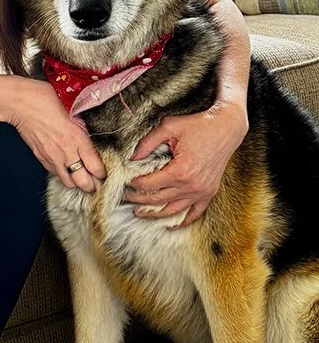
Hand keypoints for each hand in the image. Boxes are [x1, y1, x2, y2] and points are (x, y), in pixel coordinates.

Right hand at [7, 77, 105, 191]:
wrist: (18, 102)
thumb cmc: (43, 98)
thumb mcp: (69, 108)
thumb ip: (78, 125)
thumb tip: (84, 132)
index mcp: (76, 137)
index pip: (95, 166)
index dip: (102, 173)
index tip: (104, 172)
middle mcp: (66, 151)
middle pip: (83, 182)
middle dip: (91, 184)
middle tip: (95, 181)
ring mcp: (51, 157)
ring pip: (68, 183)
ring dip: (75, 181)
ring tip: (79, 176)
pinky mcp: (40, 157)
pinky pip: (54, 173)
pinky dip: (61, 173)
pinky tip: (63, 166)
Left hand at [125, 100, 247, 226]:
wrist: (226, 128)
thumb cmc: (198, 126)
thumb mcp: (169, 127)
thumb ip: (148, 142)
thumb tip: (132, 157)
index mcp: (180, 171)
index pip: (150, 184)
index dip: (135, 184)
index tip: (125, 182)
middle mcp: (191, 186)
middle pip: (158, 199)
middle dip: (139, 199)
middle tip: (125, 197)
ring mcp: (201, 192)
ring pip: (173, 210)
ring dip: (155, 214)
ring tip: (139, 213)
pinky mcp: (209, 192)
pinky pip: (195, 213)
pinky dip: (182, 221)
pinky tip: (171, 225)